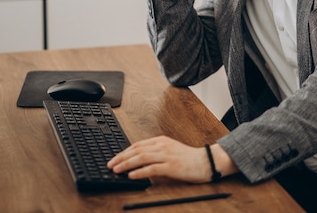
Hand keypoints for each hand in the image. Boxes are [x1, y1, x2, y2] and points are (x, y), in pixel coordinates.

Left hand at [107, 136, 237, 182]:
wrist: (206, 161)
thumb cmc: (188, 158)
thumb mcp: (170, 150)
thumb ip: (155, 153)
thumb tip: (138, 161)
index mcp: (160, 141)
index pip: (137, 145)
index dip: (123, 152)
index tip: (114, 158)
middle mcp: (162, 146)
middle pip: (136, 150)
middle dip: (121, 157)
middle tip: (110, 164)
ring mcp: (167, 155)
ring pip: (141, 157)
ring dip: (126, 164)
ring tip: (116, 169)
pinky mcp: (171, 166)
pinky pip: (152, 168)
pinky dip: (140, 171)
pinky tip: (131, 175)